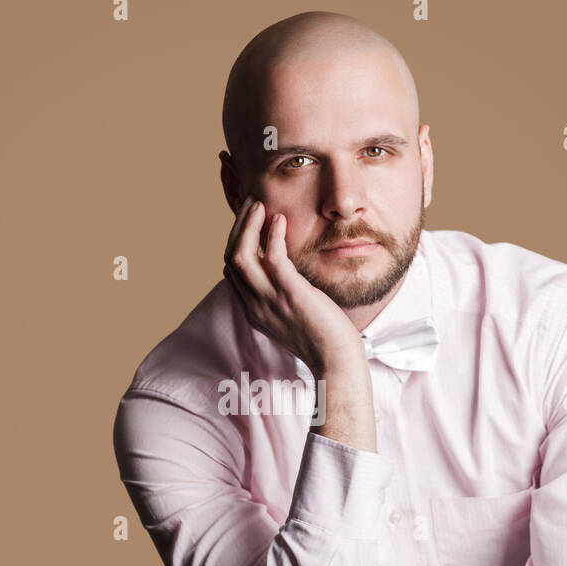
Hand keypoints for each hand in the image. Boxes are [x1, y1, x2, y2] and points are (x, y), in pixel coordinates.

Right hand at [223, 196, 364, 378]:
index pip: (231, 270)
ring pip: (241, 255)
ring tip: (259, 204)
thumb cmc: (322, 339)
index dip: (235, 241)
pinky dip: (272, 235)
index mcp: (253, 310)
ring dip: (248, 225)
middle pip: (230, 258)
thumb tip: (283, 273)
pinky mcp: (291, 294)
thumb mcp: (292, 316)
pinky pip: (272, 257)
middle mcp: (255, 305)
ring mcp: (270, 300)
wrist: (336, 362)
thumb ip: (281, 295)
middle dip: (238, 227)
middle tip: (251, 203)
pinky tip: (280, 219)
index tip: (249, 220)